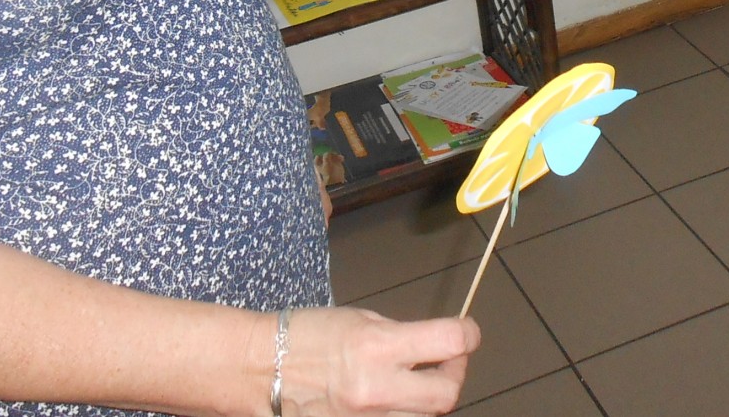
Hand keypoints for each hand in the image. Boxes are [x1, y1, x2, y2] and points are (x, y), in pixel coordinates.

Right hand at [279, 307, 478, 416]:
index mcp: (377, 346)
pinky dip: (401, 410)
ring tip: (415, 378)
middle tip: (448, 361)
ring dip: (428, 396)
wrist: (260, 369)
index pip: (449, 343)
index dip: (468, 335)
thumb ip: (400, 337)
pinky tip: (389, 395)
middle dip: (455, 375)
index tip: (467, 332)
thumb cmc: (306, 336)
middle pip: (446, 396)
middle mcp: (376, 388)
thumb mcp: (360, 321)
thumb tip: (434, 345)